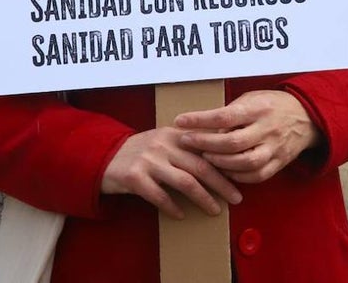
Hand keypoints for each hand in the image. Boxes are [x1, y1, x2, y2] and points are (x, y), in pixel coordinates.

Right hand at [100, 127, 242, 218]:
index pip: (207, 148)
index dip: (226, 164)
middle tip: (236, 198)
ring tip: (215, 210)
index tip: (242, 177)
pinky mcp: (134, 177)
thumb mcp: (166, 140)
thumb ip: (189, 144)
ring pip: (184, 182)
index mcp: (175, 133)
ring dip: (203, 198)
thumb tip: (224, 156)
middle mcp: (164, 144)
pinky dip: (172, 207)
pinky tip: (182, 215)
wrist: (105, 156)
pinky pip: (159, 196)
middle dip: (222, 184)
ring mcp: (148, 160)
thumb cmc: (143, 151)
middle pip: (201, 166)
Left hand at [175, 90, 321, 183]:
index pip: (225, 116)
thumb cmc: (272, 105)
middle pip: (233, 143)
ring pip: (245, 163)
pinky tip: (224, 171)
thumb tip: (203, 127)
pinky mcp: (279, 163)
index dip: (200, 120)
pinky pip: (256, 176)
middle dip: (206, 144)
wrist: (306, 117)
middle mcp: (268, 129)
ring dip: (220, 163)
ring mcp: (275, 148)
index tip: (180, 121)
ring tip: (204, 158)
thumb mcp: (252, 98)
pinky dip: (237, 176)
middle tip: (187, 142)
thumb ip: (231, 112)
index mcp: (259, 108)